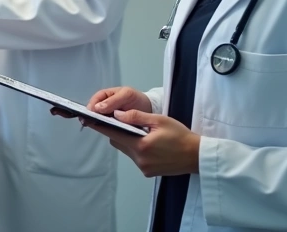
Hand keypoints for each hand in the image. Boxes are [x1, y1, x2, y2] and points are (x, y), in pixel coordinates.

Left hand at [78, 109, 201, 177]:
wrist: (197, 156)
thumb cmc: (181, 136)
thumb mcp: (159, 121)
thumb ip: (136, 117)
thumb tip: (117, 114)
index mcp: (141, 145)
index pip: (113, 134)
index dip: (101, 126)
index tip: (89, 119)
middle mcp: (139, 159)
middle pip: (118, 143)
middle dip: (117, 132)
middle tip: (122, 122)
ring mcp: (143, 168)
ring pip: (126, 151)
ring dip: (127, 141)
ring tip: (140, 132)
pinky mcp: (148, 172)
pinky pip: (135, 158)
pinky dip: (136, 149)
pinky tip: (149, 144)